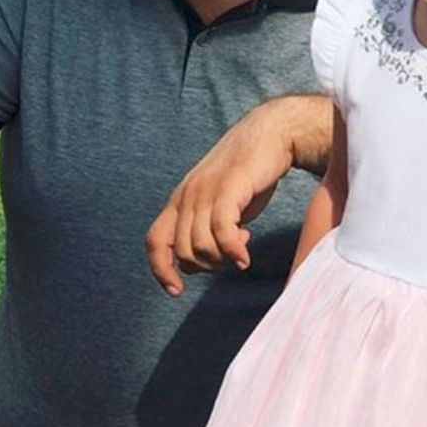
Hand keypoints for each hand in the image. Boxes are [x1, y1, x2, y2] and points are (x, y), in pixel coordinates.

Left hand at [144, 104, 295, 296]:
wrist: (270, 135)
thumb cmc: (249, 173)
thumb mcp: (220, 203)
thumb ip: (208, 228)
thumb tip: (207, 260)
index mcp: (180, 200)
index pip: (155, 241)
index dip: (160, 269)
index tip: (176, 291)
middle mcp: (187, 196)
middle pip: (183, 252)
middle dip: (208, 266)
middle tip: (231, 257)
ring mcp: (205, 192)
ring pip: (201, 246)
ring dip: (223, 258)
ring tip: (242, 247)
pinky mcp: (228, 189)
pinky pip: (222, 233)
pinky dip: (234, 252)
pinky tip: (245, 257)